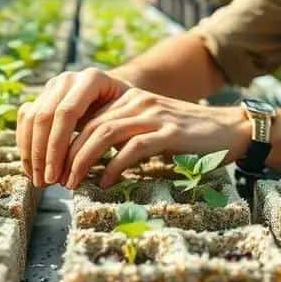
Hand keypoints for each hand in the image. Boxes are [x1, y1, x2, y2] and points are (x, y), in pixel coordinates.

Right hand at [16, 68, 130, 186]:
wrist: (117, 93)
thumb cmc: (127, 112)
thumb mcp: (128, 119)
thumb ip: (113, 136)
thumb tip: (106, 174)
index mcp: (91, 79)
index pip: (67, 113)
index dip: (57, 147)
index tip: (55, 175)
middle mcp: (68, 79)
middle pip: (45, 116)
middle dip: (41, 153)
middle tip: (44, 182)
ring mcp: (53, 86)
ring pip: (31, 118)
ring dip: (30, 152)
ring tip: (37, 179)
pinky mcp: (42, 95)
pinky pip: (25, 118)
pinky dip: (25, 143)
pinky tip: (30, 166)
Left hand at [61, 89, 250, 188]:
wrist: (229, 130)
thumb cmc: (185, 136)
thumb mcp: (147, 128)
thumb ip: (119, 134)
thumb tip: (81, 156)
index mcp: (126, 98)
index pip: (82, 116)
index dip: (61, 140)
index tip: (51, 165)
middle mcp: (136, 101)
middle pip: (87, 125)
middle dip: (65, 154)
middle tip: (55, 179)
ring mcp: (153, 115)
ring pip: (104, 134)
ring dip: (82, 161)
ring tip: (72, 183)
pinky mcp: (169, 132)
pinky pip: (133, 148)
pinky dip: (113, 167)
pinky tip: (105, 183)